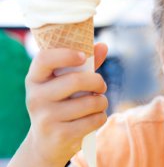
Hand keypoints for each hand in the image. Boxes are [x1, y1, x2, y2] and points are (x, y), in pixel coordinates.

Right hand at [9, 43, 108, 166]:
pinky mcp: (60, 135)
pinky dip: (101, 117)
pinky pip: (94, 120)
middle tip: (101, 86)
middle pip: (76, 81)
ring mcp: (46, 118)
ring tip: (98, 104)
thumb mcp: (65, 83)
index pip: (45, 59)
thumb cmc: (61, 104)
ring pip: (90, 102)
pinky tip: (94, 118)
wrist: (47, 143)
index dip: (66, 54)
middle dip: (98, 82)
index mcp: (35, 79)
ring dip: (102, 102)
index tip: (83, 56)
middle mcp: (36, 97)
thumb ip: (84, 65)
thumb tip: (102, 46)